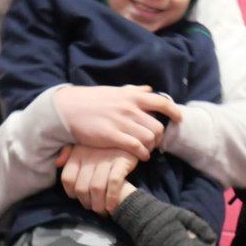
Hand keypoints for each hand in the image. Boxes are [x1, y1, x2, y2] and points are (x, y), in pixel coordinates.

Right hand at [54, 85, 182, 161]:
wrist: (66, 109)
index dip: (174, 112)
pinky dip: (142, 154)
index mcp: (132, 97)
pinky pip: (135, 147)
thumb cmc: (91, 100)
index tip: (179, 119)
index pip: (162, 103)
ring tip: (147, 150)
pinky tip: (140, 156)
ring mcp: (121, 122)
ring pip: (149, 138)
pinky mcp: (111, 136)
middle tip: (155, 142)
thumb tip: (149, 89)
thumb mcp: (114, 91)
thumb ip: (133, 91)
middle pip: (158, 126)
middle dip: (160, 137)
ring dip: (151, 147)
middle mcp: (130, 109)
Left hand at [57, 145, 138, 214]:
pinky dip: (112, 197)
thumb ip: (68, 153)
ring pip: (97, 187)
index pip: (67, 178)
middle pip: (82, 187)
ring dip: (99, 205)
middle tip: (93, 209)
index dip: (71, 193)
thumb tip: (57, 164)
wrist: (130, 135)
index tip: (79, 198)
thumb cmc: (103, 144)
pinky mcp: (122, 161)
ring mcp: (107, 159)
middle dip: (86, 203)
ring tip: (102, 211)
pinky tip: (112, 206)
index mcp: (78, 153)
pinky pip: (114, 182)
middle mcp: (90, 156)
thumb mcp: (84, 144)